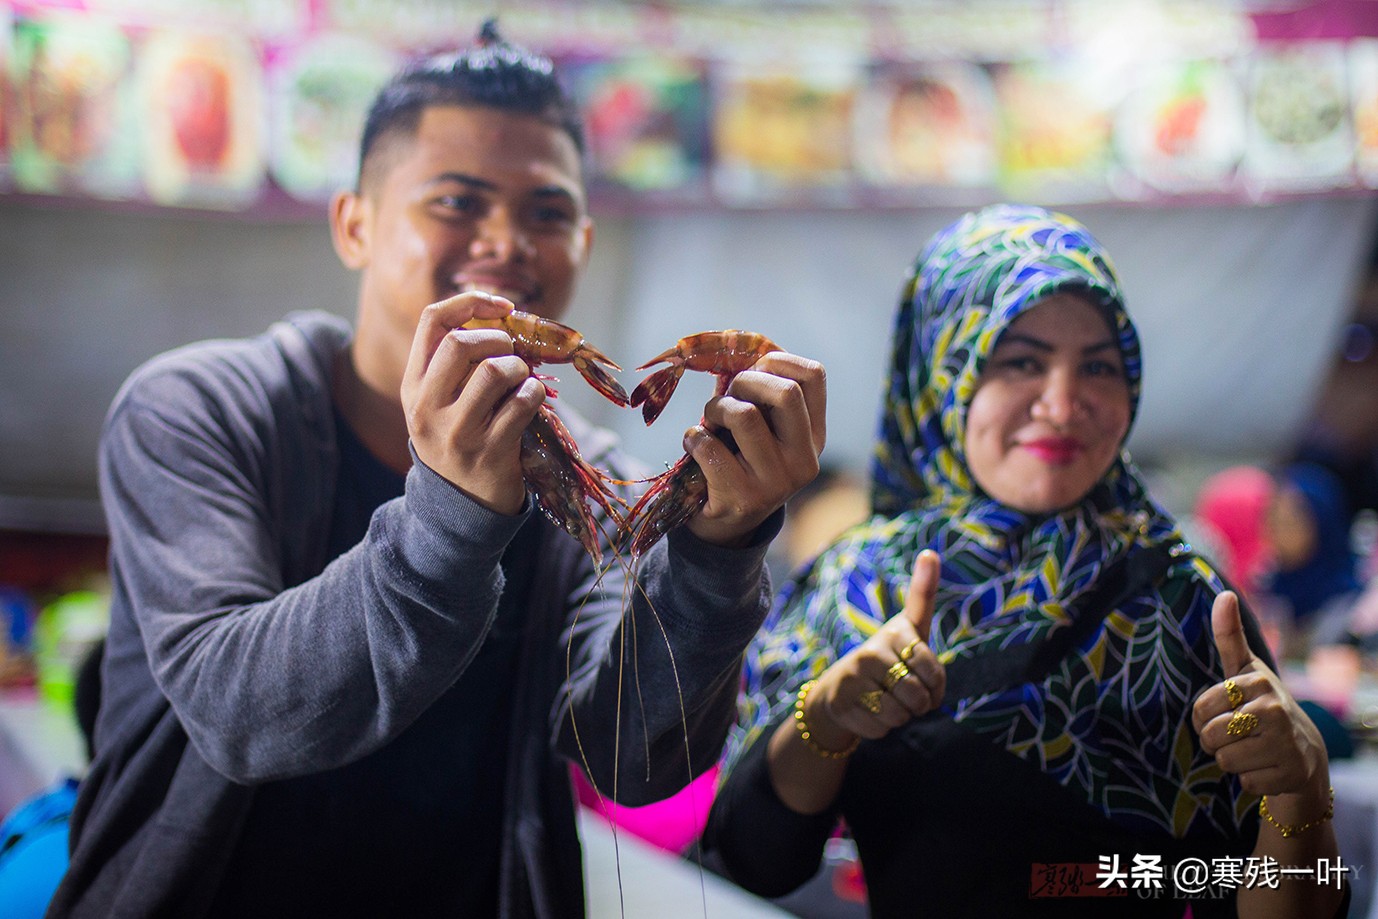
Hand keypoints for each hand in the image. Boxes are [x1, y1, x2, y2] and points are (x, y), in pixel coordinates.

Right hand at [401, 291, 546, 514]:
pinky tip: (532, 401)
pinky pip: (522, 403)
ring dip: (518, 368)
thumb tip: (504, 316)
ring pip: (493, 371)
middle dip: (497, 339)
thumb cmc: (460, 439)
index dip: (470, 302)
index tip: (502, 306)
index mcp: (413, 387)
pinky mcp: (489, 452)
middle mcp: (427, 408)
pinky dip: (535, 394)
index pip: (432, 322)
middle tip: (511, 353)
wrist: (461, 506)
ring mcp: (456, 432)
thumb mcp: (440, 403)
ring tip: (521, 380)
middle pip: (460, 343)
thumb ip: (456, 365)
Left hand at [683, 351, 825, 547]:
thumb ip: (755, 392)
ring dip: (714, 410)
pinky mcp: (743, 499)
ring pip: (743, 415)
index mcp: (814, 436)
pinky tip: (694, 447)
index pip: (814, 376)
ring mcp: (776, 483)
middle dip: (745, 382)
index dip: (777, 361)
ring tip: (709, 423)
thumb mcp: (760, 427)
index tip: (753, 370)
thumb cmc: (740, 461)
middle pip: (785, 393)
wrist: (726, 526)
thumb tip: (734, 349)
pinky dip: (693, 437)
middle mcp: (804, 460)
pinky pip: (709, 446)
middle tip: (727, 395)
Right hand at [804, 551, 946, 749]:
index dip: (936, 685)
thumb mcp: (910, 627)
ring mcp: (853, 680)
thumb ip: (923, 593)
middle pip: (917, 697)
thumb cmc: (888, 656)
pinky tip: (869, 713)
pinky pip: (881, 730)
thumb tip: (931, 552)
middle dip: (919, 704)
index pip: (932, 670)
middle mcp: (870, 653)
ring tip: (887, 702)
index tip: (924, 677)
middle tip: (904, 693)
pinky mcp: (842, 706)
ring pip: (899, 716)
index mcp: (893, 633)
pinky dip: (881, 729)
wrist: (840, 689)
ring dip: (901, 718)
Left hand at [1192, 591, 1328, 797]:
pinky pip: (1244, 783)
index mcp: (1258, 683)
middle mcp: (1274, 711)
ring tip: (1252, 749)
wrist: (1304, 751)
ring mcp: (1285, 744)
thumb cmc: (1263, 704)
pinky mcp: (1290, 774)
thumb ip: (1230, 636)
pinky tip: (1267, 767)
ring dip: (1231, 760)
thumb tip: (1223, 594)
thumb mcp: (1245, 670)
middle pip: (1210, 736)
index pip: (1201, 708)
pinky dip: (1249, 780)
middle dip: (1215, 740)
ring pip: (1224, 761)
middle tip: (1237, 735)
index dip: (1204, 717)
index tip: (1224, 713)